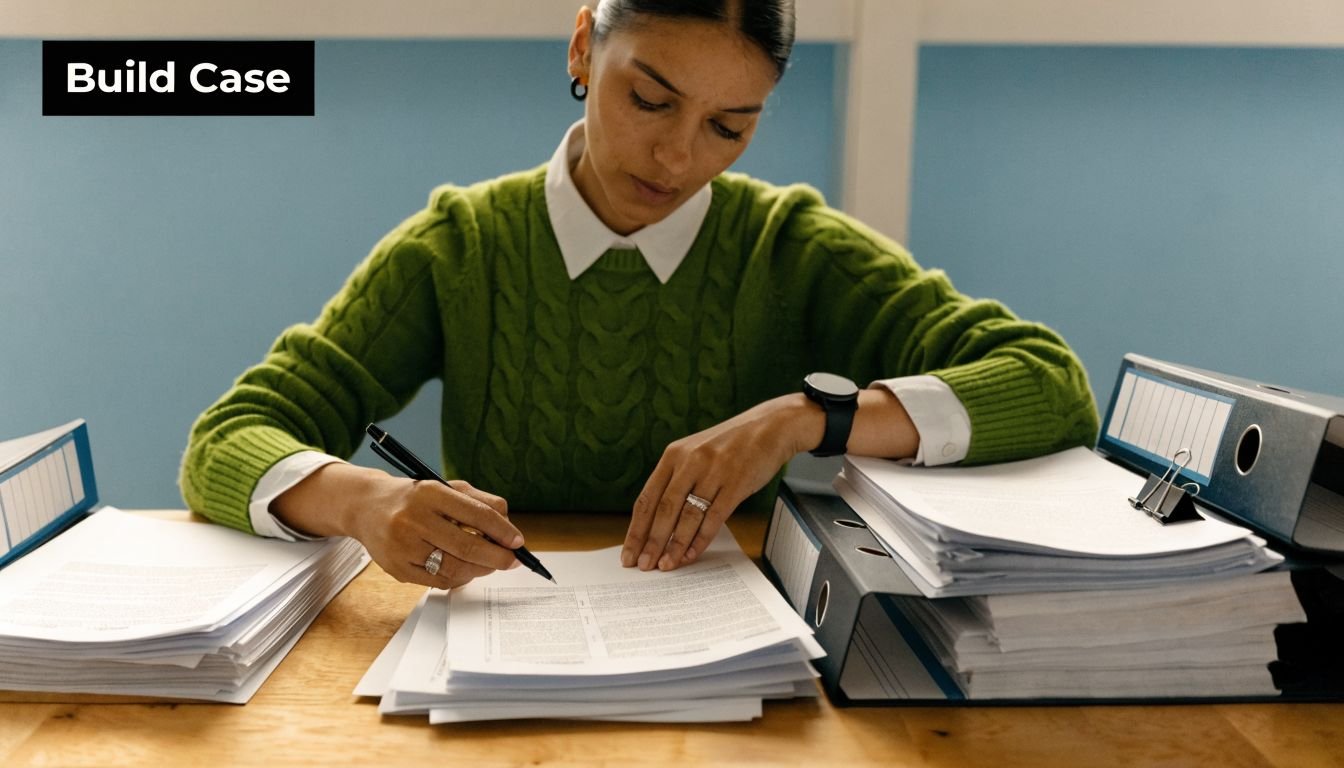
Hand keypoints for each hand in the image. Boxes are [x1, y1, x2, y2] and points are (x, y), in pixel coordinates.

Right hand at [273, 464, 523, 588]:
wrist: (367, 507)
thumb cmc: (415, 498)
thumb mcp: (446, 488)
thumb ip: (480, 502)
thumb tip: (509, 525)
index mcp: (430, 493)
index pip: (476, 513)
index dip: (502, 531)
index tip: (518, 542)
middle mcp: (414, 519)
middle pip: (466, 544)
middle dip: (496, 556)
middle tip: (512, 561)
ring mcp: (402, 546)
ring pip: (453, 567)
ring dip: (479, 570)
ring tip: (490, 565)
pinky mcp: (396, 568)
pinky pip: (437, 581)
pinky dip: (459, 579)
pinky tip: (466, 570)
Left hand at [621, 395, 818, 571]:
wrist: (770, 427)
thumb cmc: (731, 444)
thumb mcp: (695, 453)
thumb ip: (677, 479)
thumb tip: (657, 522)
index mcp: (673, 455)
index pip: (647, 499)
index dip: (636, 529)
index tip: (628, 551)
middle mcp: (689, 462)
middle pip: (663, 510)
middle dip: (651, 542)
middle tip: (643, 565)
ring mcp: (713, 472)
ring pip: (687, 517)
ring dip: (674, 545)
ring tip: (666, 565)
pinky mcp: (735, 483)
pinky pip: (714, 518)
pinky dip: (701, 540)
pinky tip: (692, 554)